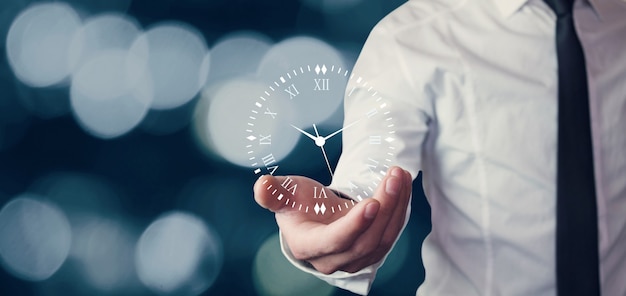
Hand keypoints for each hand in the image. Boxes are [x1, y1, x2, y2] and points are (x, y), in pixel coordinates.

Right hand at [253, 166, 411, 273]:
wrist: (315, 216)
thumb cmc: (299, 204)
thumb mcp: (286, 194)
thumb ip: (274, 193)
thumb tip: (261, 186)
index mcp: (308, 245)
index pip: (335, 240)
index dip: (354, 225)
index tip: (372, 202)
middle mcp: (333, 259)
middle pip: (365, 240)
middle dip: (385, 207)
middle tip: (394, 175)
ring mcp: (355, 259)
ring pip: (383, 238)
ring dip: (397, 205)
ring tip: (400, 174)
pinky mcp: (372, 252)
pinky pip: (391, 233)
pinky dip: (400, 209)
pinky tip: (402, 185)